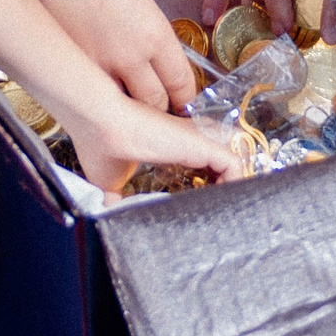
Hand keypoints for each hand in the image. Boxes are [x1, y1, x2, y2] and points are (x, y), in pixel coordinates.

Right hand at [30, 0, 199, 110]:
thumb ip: (148, 28)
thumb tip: (154, 54)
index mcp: (154, 32)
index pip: (181, 83)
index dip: (185, 98)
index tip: (184, 102)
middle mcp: (130, 55)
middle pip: (155, 104)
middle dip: (160, 110)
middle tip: (160, 111)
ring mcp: (95, 66)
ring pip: (122, 108)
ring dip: (128, 110)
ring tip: (129, 111)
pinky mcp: (66, 68)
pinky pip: (91, 96)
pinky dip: (98, 100)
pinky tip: (96, 97)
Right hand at [50, 91, 241, 195]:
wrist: (100, 122)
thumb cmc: (101, 144)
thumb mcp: (108, 179)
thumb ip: (115, 198)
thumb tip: (106, 213)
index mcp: (170, 146)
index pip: (200, 163)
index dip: (204, 185)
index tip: (197, 208)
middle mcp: (188, 140)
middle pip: (221, 161)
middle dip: (221, 187)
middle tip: (215, 213)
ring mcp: (197, 140)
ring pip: (232, 162)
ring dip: (231, 188)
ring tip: (224, 212)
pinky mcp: (202, 143)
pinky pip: (234, 165)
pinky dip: (236, 184)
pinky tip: (222, 206)